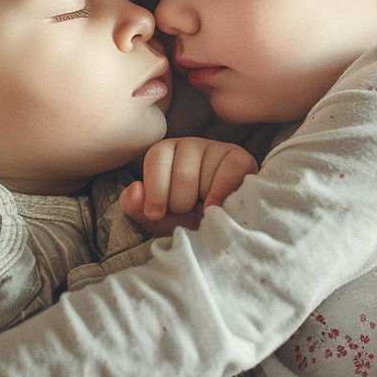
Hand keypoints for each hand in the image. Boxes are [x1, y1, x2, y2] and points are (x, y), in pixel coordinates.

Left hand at [120, 137, 257, 236]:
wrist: (219, 231)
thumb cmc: (184, 221)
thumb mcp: (156, 219)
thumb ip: (136, 206)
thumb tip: (135, 190)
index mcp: (166, 153)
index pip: (156, 158)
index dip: (156, 191)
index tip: (158, 214)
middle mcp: (190, 145)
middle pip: (181, 174)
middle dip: (183, 204)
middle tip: (190, 211)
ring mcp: (216, 148)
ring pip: (203, 178)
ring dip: (203, 205)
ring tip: (206, 209)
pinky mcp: (240, 159)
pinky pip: (229, 173)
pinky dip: (221, 196)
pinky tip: (216, 209)